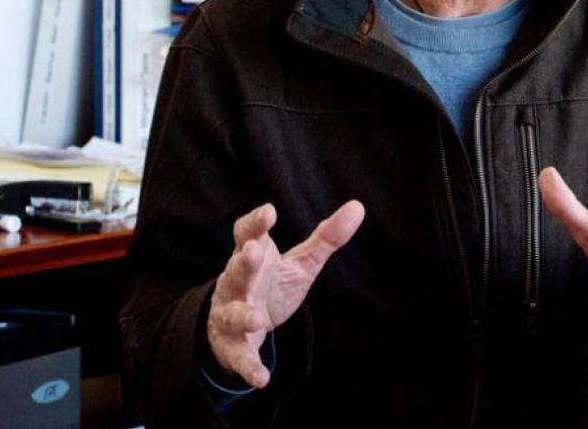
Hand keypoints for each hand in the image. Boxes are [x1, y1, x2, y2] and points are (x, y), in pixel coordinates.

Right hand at [205, 200, 364, 387]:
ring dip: (243, 315)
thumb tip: (357, 207)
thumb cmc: (270, 284)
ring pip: (232, 313)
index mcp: (251, 257)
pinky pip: (240, 356)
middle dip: (244, 263)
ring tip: (257, 319)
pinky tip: (262, 379)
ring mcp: (230, 313)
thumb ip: (326, 237)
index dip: (255, 223)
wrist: (238, 324)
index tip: (269, 212)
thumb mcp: (300, 262)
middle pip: (237, 271)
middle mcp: (236, 283)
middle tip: (254, 251)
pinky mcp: (233, 345)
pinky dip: (248, 368)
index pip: (246, 234)